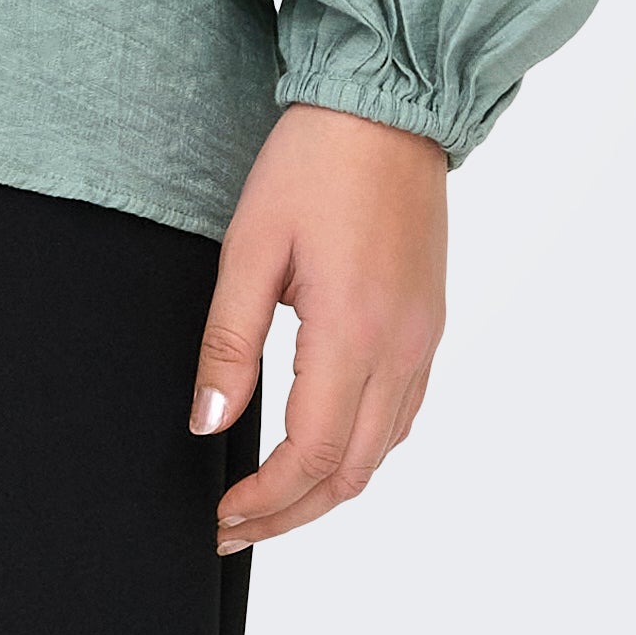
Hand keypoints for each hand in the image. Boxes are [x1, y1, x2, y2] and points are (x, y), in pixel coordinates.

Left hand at [190, 101, 448, 553]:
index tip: (220, 515)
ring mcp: (423, 340)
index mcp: (353, 334)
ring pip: (383, 452)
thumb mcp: (250, 248)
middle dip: (291, 513)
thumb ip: (228, 343)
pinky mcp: (428, 324)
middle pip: (353, 473)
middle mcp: (400, 350)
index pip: (312, 457)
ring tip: (268, 501)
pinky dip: (361, 450)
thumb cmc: (313, 164)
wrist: (389, 107)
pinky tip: (322, 448)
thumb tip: (207, 424)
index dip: (264, 501)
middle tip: (233, 527)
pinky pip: (402, 414)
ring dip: (327, 489)